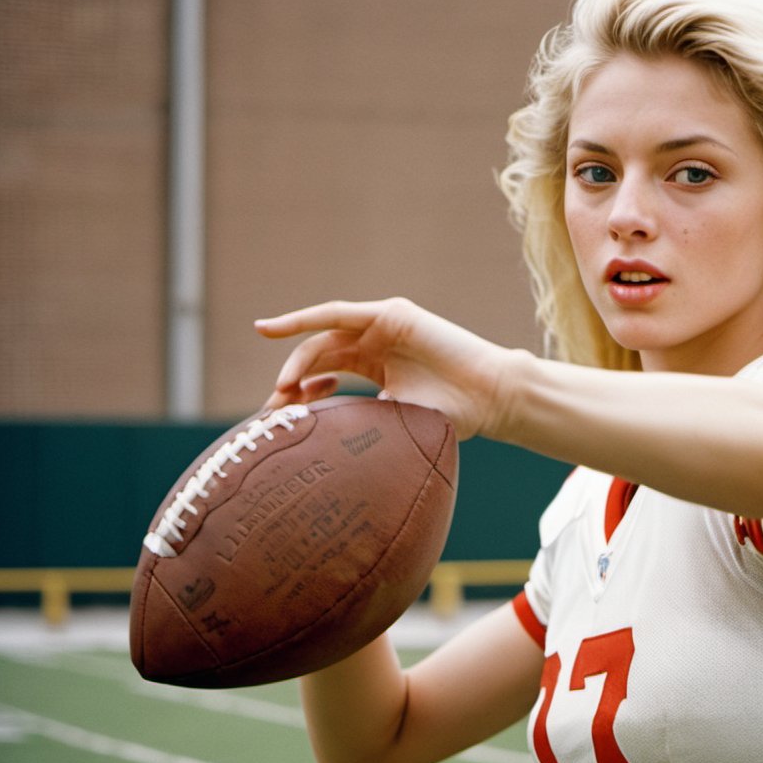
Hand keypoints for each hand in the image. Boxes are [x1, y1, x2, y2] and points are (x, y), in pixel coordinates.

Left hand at [254, 298, 516, 440]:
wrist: (490, 399)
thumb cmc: (449, 418)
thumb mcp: (393, 422)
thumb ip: (358, 422)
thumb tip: (314, 448)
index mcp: (376, 368)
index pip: (325, 374)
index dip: (297, 392)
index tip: (273, 418)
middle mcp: (376, 344)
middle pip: (319, 357)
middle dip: (292, 381)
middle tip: (274, 411)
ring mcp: (383, 326)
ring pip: (324, 337)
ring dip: (297, 360)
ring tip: (282, 388)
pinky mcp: (391, 314)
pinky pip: (337, 314)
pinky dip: (303, 318)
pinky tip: (273, 329)